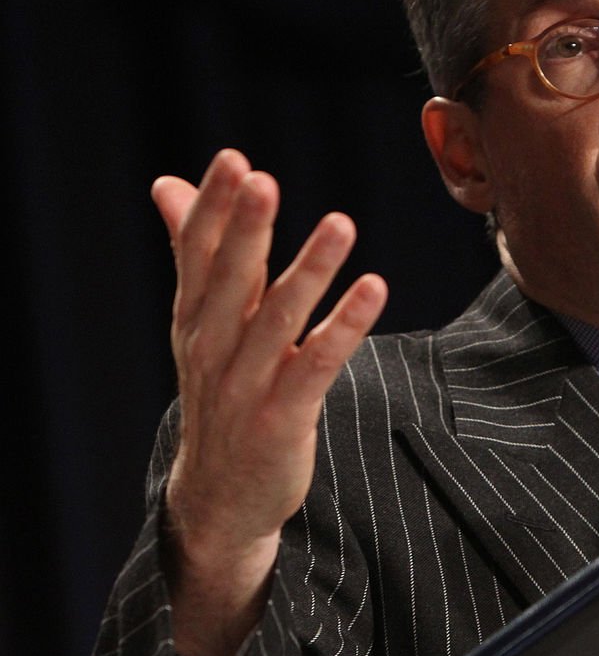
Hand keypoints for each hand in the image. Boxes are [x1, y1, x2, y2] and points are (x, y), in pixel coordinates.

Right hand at [151, 149, 386, 655]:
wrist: (219, 496)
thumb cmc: (218, 389)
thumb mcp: (199, 322)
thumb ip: (192, 250)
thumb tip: (167, 182)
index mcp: (193, 318)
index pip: (197, 253)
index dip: (213, 207)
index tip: (232, 159)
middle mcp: (212, 347)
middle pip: (229, 280)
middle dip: (246, 229)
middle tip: (261, 181)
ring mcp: (245, 386)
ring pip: (277, 318)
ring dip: (309, 270)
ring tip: (340, 224)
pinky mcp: (281, 419)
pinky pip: (316, 366)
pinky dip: (344, 326)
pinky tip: (374, 290)